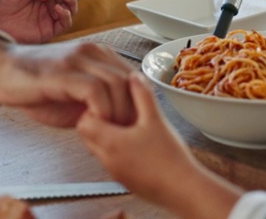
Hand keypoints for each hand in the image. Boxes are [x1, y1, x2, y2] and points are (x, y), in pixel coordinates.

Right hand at [0, 38, 134, 126]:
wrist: (1, 70)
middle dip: (130, 113)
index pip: (134, 79)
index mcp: (98, 55)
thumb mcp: (73, 94)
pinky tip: (89, 123)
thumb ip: (98, 100)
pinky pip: (95, 91)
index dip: (136, 105)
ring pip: (117, 85)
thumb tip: (121, 121)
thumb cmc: (35, 85)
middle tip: (121, 134)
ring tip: (106, 132)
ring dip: (116, 115)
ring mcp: (77, 59)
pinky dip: (99, 111)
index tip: (129, 127)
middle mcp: (92, 52)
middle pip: (130, 82)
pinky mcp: (62, 72)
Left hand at [77, 73, 241, 218]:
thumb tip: (134, 76)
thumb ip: (142, 94)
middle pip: (87, 135)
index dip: (94, 109)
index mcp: (110, 142)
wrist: (182, 189)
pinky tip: (138, 144)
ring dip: (108, 136)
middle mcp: (107, 159)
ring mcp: (114, 171)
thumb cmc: (169, 158)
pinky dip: (117, 149)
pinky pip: (111, 160)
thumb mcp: (155, 119)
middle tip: (118, 111)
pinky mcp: (124, 179)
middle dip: (99, 120)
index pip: (83, 122)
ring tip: (130, 127)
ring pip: (98, 148)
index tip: (110, 103)